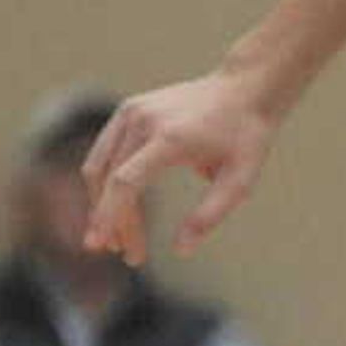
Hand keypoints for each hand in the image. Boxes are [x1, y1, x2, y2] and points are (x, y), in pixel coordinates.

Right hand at [82, 72, 279, 262]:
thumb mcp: (241, 179)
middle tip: (131, 256)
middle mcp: (144, 120)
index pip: (125, 180)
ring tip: (119, 240)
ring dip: (103, 205)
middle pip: (110, 179)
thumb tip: (181, 250)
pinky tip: (119, 209)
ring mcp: (132, 111)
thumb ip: (211, 215)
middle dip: (113, 221)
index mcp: (171, 137)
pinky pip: (104, 153)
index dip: (111, 216)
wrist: (246, 88)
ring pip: (99, 167)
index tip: (104, 245)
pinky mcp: (128, 109)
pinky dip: (104, 182)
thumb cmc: (247, 137)